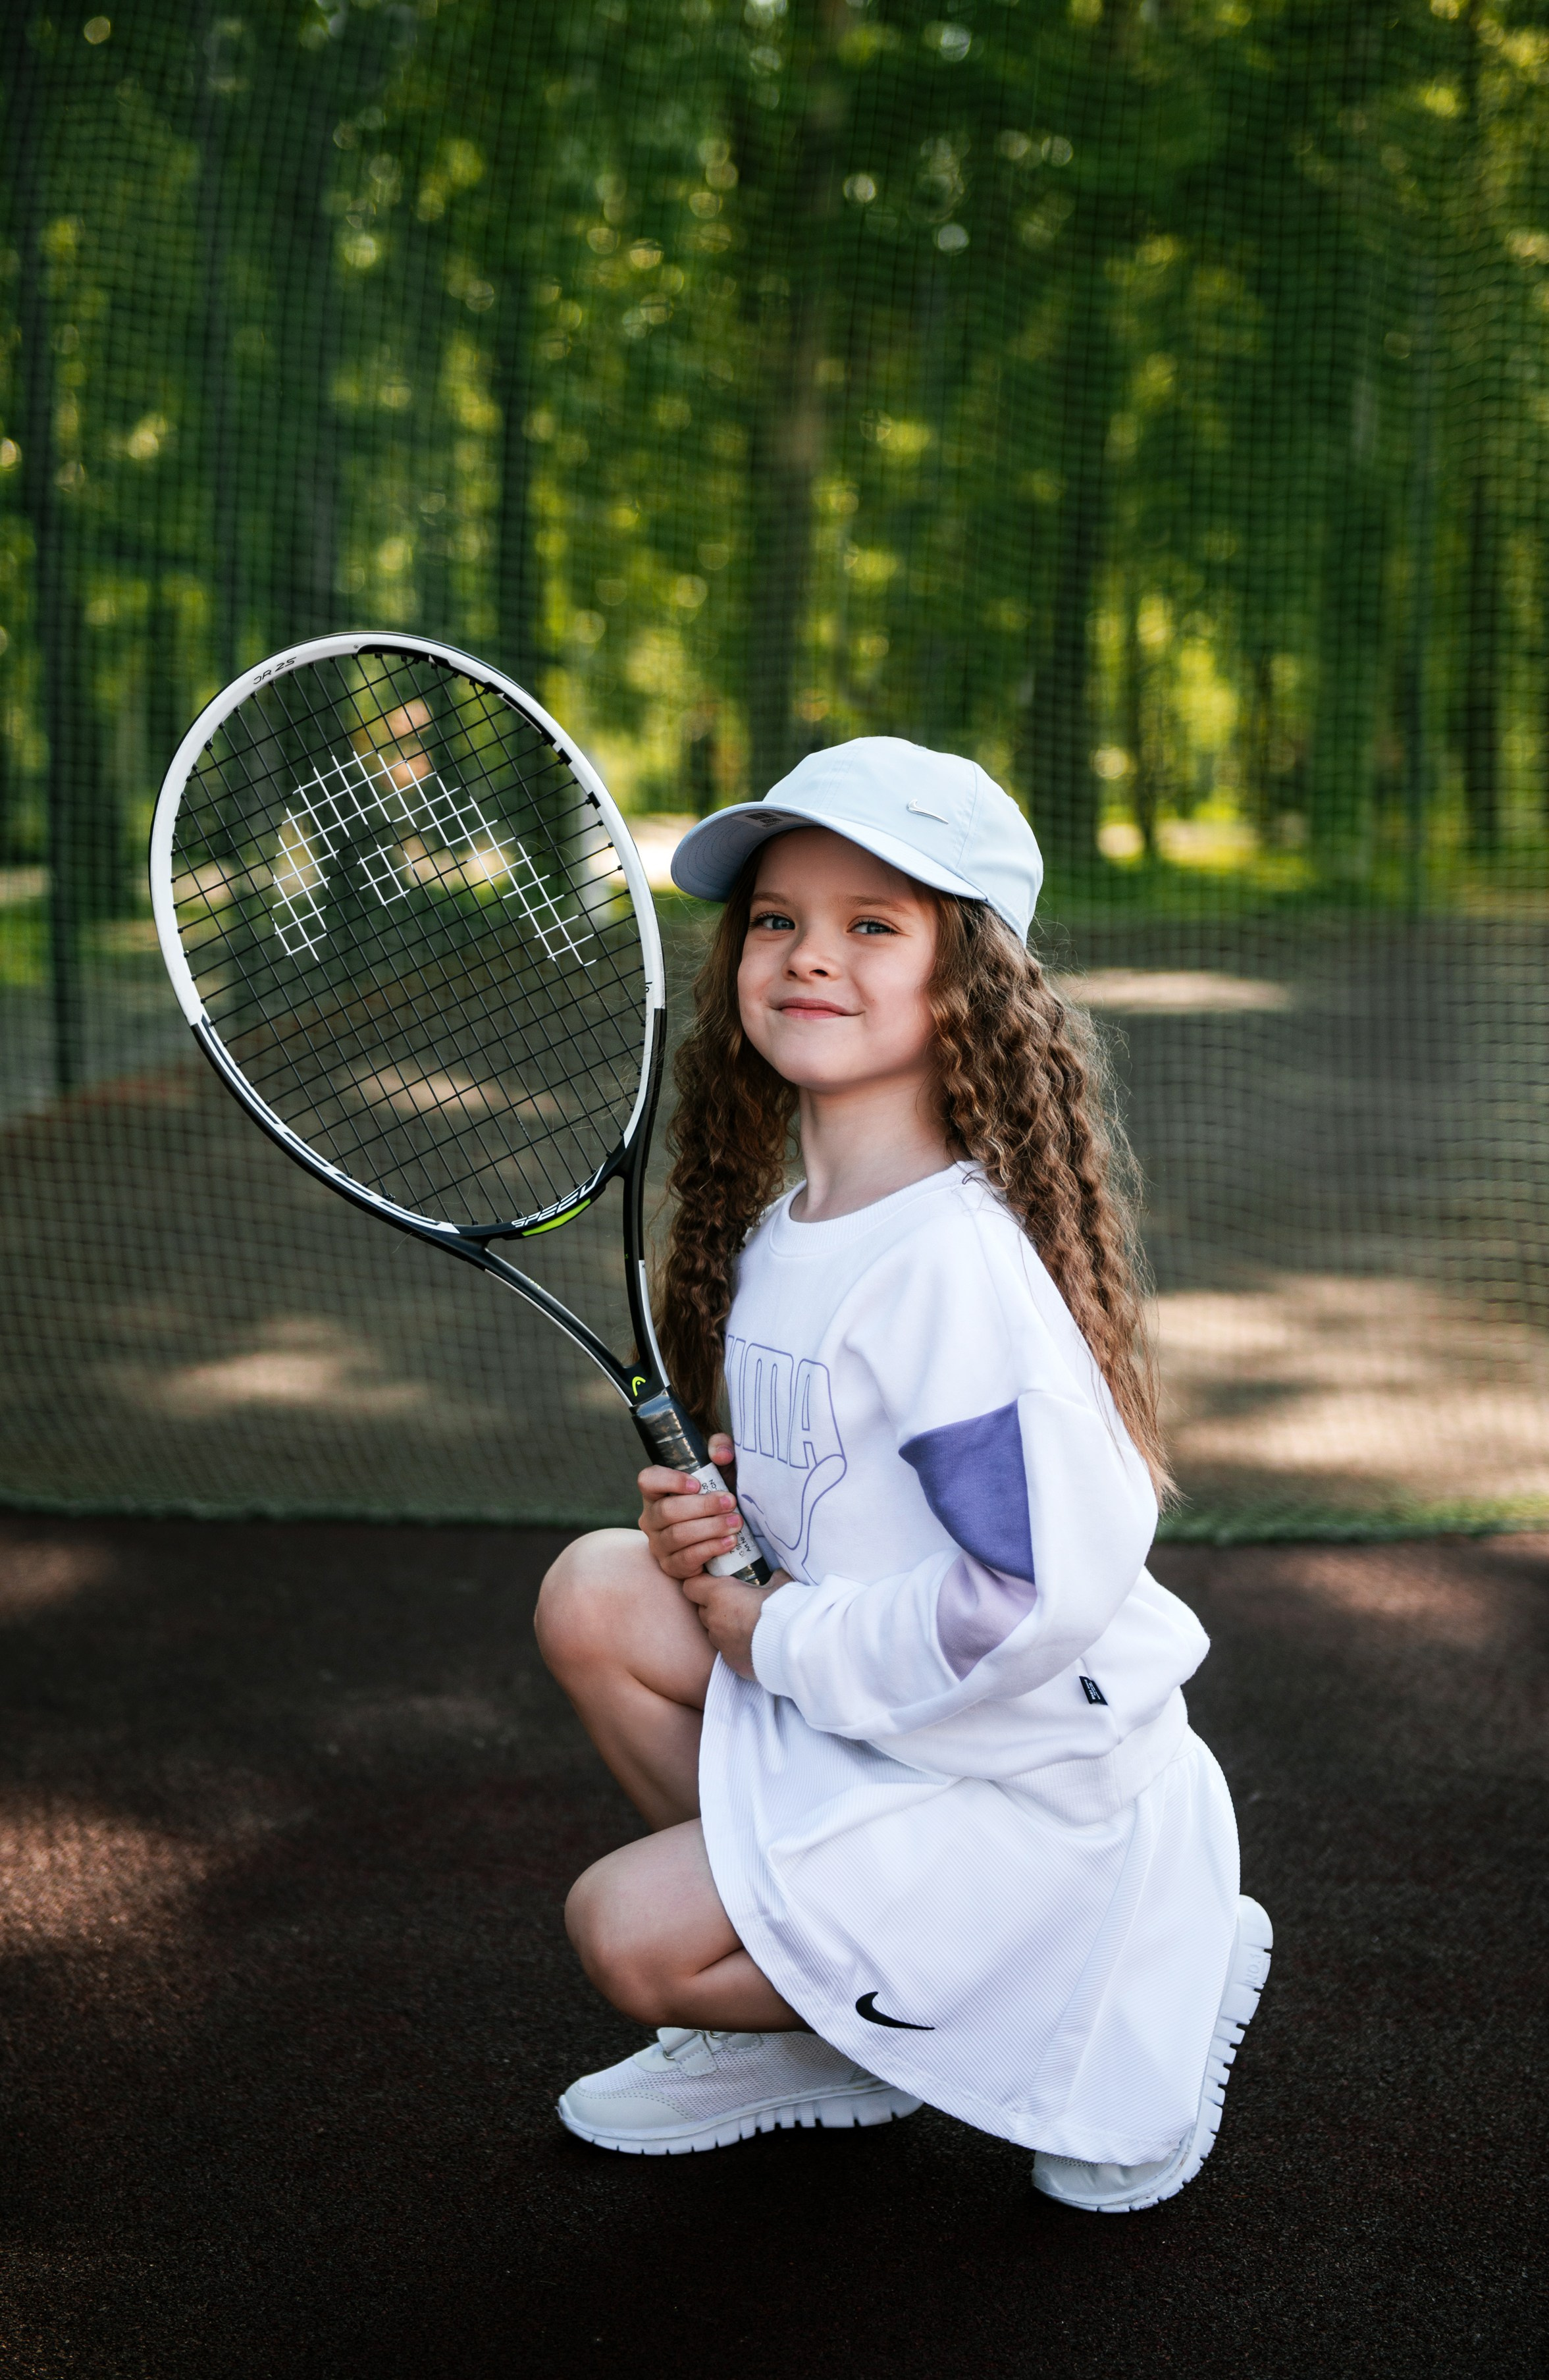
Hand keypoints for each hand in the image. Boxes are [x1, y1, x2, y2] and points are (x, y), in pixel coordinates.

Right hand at [637, 1431, 746, 1582]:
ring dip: (710, 1528)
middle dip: (703, 1507)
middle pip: (667, 1511)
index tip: (697, 1484)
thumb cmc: (719, 1497)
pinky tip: (729, 1542)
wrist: (727, 1534)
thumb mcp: (723, 1469)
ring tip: (735, 1523)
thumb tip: (720, 1454)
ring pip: (678, 1535)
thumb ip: (721, 1448)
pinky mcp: (671, 1566)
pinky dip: (710, 1549)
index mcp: (657, 1491)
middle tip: (730, 1502)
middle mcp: (651, 1517)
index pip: (648, 1480)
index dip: (669, 1481)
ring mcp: (658, 1544)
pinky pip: (686, 1559)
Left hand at [680, 1566, 793, 1680]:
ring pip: (714, 1632)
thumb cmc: (783, 1607)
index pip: (690, 1587)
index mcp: (719, 1595)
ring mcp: (721, 1644)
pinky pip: (727, 1650)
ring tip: (749, 1624)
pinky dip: (736, 1645)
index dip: (700, 1584)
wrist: (794, 1645)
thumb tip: (775, 1575)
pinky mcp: (731, 1662)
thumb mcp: (780, 1582)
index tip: (715, 1583)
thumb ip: (771, 1577)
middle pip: (703, 1610)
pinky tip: (755, 1642)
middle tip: (737, 1603)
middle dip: (715, 1606)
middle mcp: (714, 1620)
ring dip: (725, 1627)